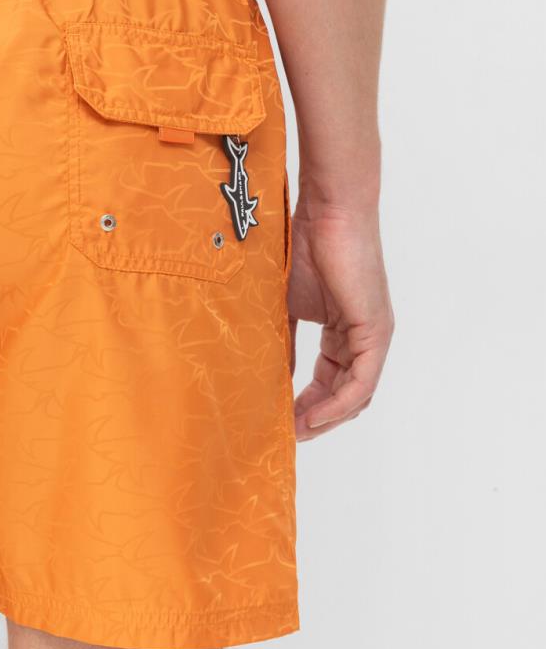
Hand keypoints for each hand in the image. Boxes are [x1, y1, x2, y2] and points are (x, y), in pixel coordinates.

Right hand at [287, 201, 393, 441]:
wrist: (328, 211)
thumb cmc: (305, 245)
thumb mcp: (287, 304)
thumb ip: (285, 341)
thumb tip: (272, 377)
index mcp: (345, 331)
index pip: (331, 381)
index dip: (307, 405)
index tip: (281, 422)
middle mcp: (365, 337)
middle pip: (345, 394)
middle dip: (316, 419)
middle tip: (286, 436)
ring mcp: (374, 335)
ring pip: (356, 394)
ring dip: (327, 418)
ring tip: (296, 433)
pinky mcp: (376, 331)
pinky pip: (361, 382)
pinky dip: (337, 404)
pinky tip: (312, 416)